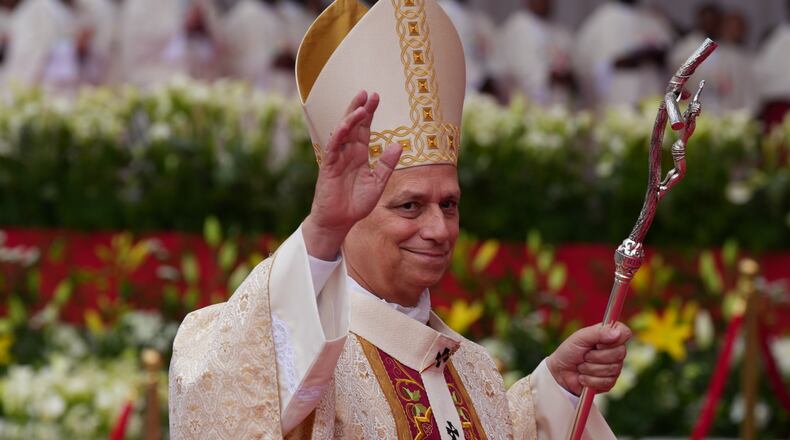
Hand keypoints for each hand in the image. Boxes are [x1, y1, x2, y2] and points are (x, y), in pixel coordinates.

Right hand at [302, 90, 401, 259]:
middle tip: (368, 92)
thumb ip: (387, 165)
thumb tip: (399, 145)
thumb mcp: (378, 183)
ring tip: (361, 104)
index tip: (375, 97)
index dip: (369, 113)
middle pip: (353, 125)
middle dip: (360, 108)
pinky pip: (333, 147)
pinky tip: (346, 124)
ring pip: (343, 132)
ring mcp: (337, 158)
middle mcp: (348, 153)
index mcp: (359, 156)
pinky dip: (339, 135)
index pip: (364, 129)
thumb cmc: (356, 204)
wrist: (339, 221)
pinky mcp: (329, 167)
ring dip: (351, 117)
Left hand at [546, 322, 631, 394]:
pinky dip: (590, 379)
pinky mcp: (610, 383)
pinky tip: (583, 377)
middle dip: (596, 356)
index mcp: (610, 336)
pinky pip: (606, 382)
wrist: (560, 372)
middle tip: (584, 355)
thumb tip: (617, 333)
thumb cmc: (569, 351)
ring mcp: (615, 368)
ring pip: (612, 369)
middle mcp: (615, 351)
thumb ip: (598, 333)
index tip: (598, 343)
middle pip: (620, 353)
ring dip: (590, 368)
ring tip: (581, 366)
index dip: (613, 339)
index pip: (625, 333)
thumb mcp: (580, 337)